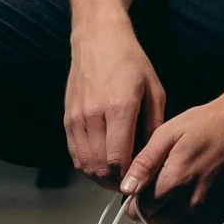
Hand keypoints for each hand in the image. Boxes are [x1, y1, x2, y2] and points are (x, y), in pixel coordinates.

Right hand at [64, 20, 166, 191]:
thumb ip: (155, 125)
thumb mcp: (154, 90)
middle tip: (128, 185)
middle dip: (114, 183)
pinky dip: (86, 164)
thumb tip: (155, 156)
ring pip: (84, 163)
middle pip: (99, 167)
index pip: (117, 159)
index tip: (138, 184)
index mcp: (119, 108)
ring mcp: (77, 116)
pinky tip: (100, 163)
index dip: (127, 178)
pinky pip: (74, 152)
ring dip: (99, 177)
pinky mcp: (67, 117)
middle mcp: (94, 114)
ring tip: (115, 177)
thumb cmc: (130, 61)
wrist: (97, 39)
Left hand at [123, 91, 223, 223]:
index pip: (141, 210)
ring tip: (171, 196)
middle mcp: (192, 203)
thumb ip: (145, 163)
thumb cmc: (205, 125)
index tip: (137, 191)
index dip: (134, 202)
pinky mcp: (223, 214)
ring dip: (167, 219)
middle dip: (149, 211)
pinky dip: (187, 223)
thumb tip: (126, 188)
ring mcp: (209, 211)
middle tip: (153, 192)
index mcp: (174, 182)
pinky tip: (188, 202)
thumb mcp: (167, 133)